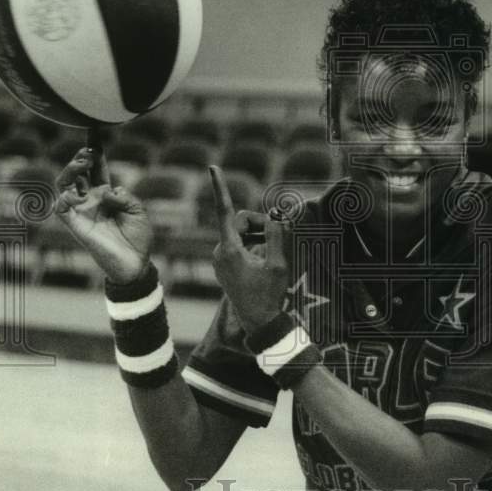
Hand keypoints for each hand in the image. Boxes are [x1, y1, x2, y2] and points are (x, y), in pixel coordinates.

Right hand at [54, 146, 150, 283]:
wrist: (135, 263)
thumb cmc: (137, 238)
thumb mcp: (137, 210)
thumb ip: (124, 196)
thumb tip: (107, 190)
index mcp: (106, 195)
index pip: (96, 170)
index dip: (94, 154)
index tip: (94, 139)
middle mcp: (91, 200)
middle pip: (77, 173)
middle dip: (80, 158)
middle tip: (89, 152)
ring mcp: (81, 212)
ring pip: (63, 185)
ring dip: (69, 171)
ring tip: (82, 163)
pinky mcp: (75, 225)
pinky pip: (60, 208)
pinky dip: (64, 198)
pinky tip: (77, 195)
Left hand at [209, 165, 288, 334]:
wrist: (259, 322)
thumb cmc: (269, 295)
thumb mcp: (278, 263)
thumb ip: (276, 235)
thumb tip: (274, 215)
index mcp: (229, 249)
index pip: (225, 211)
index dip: (220, 187)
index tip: (213, 168)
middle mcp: (220, 252)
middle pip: (239, 221)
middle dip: (259, 223)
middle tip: (278, 232)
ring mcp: (220, 259)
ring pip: (240, 233)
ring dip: (258, 235)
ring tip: (273, 252)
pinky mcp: (224, 265)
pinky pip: (239, 244)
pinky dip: (254, 244)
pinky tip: (266, 258)